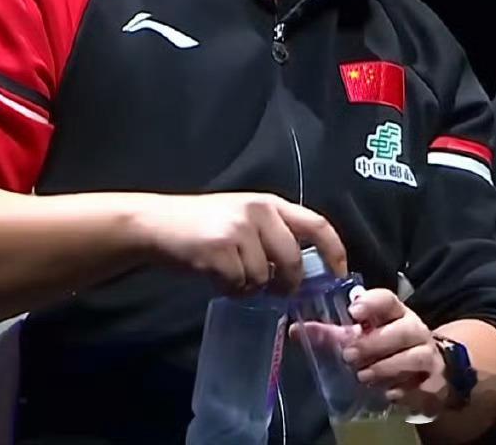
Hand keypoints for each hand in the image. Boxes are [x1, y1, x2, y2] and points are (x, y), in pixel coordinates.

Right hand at [133, 193, 346, 294]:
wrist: (156, 223)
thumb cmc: (202, 224)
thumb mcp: (244, 218)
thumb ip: (273, 235)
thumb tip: (303, 270)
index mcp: (270, 204)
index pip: (317, 224)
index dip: (335, 251)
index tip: (339, 274)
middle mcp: (258, 213)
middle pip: (293, 259)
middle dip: (289, 284)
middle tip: (277, 291)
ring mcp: (238, 230)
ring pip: (263, 277)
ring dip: (250, 286)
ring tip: (230, 274)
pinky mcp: (218, 250)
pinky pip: (238, 284)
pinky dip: (230, 289)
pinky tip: (215, 276)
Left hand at [341, 287, 446, 415]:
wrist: (428, 373)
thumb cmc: (390, 349)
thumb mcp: (364, 338)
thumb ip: (333, 335)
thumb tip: (295, 330)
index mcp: (397, 314)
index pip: (389, 300)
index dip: (373, 303)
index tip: (354, 310)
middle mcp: (416, 331)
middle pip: (404, 329)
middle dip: (376, 342)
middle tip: (349, 355)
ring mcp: (429, 356)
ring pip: (415, 356)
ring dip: (388, 366)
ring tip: (364, 376)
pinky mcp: (434, 382)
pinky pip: (422, 385)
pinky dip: (405, 390)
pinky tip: (389, 394)